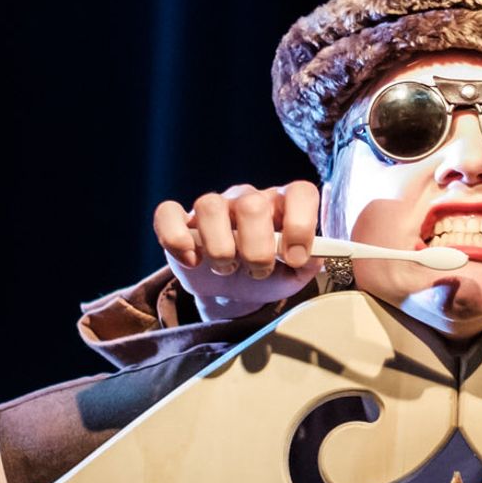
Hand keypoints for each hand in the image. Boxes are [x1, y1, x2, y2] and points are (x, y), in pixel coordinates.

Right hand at [153, 182, 324, 320]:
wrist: (235, 290)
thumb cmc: (269, 274)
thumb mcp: (294, 275)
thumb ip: (309, 265)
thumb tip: (314, 256)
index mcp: (284, 205)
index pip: (300, 192)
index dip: (301, 223)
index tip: (294, 257)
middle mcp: (249, 198)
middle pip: (251, 204)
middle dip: (256, 248)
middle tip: (258, 271)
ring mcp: (214, 207)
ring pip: (210, 206)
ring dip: (220, 249)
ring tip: (228, 268)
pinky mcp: (181, 220)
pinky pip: (167, 213)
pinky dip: (176, 238)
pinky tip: (192, 260)